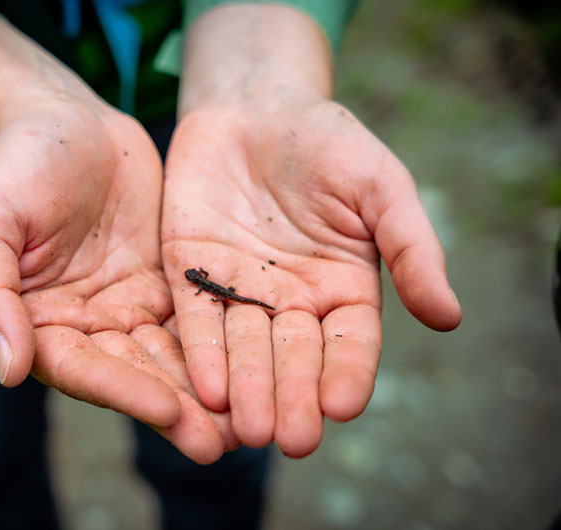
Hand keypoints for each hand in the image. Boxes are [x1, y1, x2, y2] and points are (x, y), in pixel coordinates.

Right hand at [0, 100, 238, 462]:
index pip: (81, 368)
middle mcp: (87, 326)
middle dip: (177, 409)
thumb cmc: (15, 165)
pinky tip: (261, 367)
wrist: (65, 122)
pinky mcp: (168, 284)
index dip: (122, 390)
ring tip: (252, 423)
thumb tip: (9, 370)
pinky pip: (198, 319)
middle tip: (223, 443)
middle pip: (133, 374)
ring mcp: (130, 306)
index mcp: (39, 322)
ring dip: (208, 391)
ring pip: (172, 356)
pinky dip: (225, 346)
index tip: (166, 410)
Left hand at [162, 97, 460, 454]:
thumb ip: (410, 247)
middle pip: (293, 358)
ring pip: (243, 349)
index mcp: (343, 289)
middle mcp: (291, 301)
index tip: (341, 406)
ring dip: (244, 389)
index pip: (349, 343)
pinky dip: (200, 352)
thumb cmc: (327, 143)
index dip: (347, 373)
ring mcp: (239, 292)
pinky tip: (203, 386)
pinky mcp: (192, 274)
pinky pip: (196, 318)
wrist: (253, 108)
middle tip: (289, 439)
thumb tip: (449, 317)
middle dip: (291, 396)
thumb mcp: (380, 186)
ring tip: (245, 427)